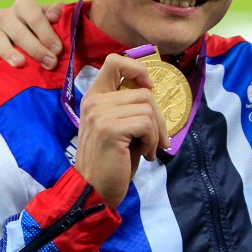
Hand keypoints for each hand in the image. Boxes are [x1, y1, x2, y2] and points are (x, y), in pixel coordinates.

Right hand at [0, 0, 63, 68]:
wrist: (31, 32)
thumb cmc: (45, 25)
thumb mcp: (54, 16)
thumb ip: (58, 12)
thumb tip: (54, 14)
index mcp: (24, 5)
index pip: (35, 17)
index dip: (47, 34)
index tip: (58, 50)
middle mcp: (7, 16)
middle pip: (18, 31)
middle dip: (35, 48)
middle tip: (50, 63)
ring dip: (8, 52)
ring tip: (19, 63)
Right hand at [74, 54, 170, 208]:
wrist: (94, 190)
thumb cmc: (112, 160)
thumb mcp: (119, 126)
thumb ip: (128, 105)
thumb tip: (151, 89)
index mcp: (94, 97)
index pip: (114, 61)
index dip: (138, 69)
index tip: (149, 88)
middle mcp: (94, 101)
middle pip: (143, 91)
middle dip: (158, 117)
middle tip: (157, 139)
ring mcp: (99, 114)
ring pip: (147, 107)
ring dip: (155, 131)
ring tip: (146, 148)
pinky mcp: (109, 129)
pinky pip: (146, 123)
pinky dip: (152, 140)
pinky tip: (144, 154)